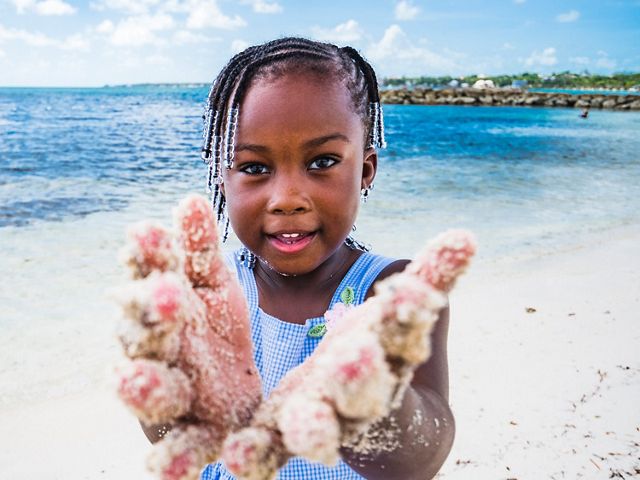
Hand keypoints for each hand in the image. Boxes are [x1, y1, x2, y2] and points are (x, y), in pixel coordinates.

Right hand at [114, 194, 261, 479]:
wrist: (231, 389)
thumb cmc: (212, 330)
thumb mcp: (213, 286)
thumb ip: (199, 249)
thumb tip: (188, 196)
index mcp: (161, 310)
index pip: (148, 280)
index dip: (146, 260)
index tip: (143, 233)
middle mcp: (154, 352)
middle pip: (144, 333)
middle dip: (148, 315)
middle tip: (162, 294)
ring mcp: (169, 398)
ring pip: (151, 392)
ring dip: (141, 387)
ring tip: (131, 379)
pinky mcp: (188, 438)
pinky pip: (176, 451)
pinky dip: (170, 462)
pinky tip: (164, 468)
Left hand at [220, 229, 475, 479]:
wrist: (389, 427)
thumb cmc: (390, 354)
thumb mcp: (407, 316)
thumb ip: (432, 278)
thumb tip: (465, 237)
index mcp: (392, 357)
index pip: (404, 336)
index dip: (409, 315)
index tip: (411, 291)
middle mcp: (362, 394)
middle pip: (365, 389)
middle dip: (362, 375)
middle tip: (355, 356)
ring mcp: (324, 418)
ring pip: (318, 426)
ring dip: (312, 428)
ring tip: (307, 431)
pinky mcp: (285, 432)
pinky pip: (271, 449)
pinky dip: (256, 457)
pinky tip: (237, 458)